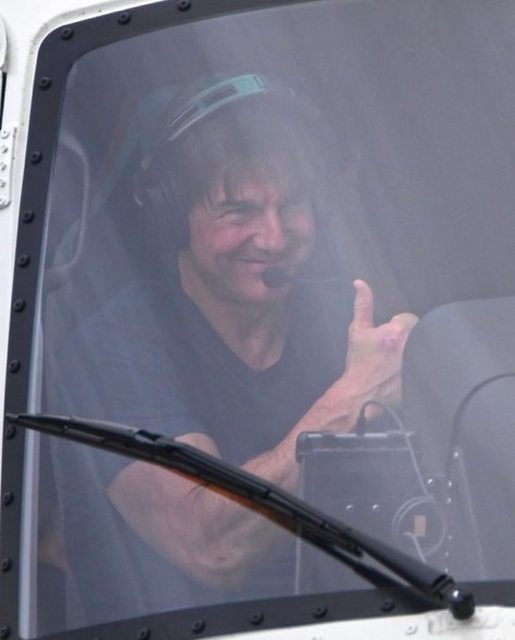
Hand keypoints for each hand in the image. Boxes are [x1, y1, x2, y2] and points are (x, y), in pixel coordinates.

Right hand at [343, 279, 417, 410]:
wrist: (361, 394)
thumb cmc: (359, 362)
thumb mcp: (357, 331)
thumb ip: (363, 305)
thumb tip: (360, 283)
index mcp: (397, 331)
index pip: (407, 318)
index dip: (395, 327)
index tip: (386, 340)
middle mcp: (412, 345)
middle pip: (419, 332)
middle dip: (407, 339)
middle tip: (392, 352)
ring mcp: (420, 363)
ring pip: (426, 347)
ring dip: (417, 351)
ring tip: (399, 363)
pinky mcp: (425, 377)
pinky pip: (430, 364)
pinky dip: (422, 366)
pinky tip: (407, 373)